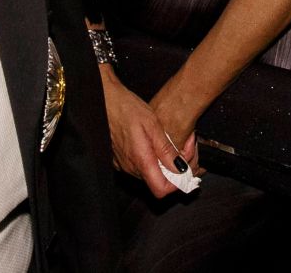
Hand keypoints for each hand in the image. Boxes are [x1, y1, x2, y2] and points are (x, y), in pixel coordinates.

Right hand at [100, 68, 191, 196]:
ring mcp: (123, 165)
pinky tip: (153, 142)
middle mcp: (130, 168)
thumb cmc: (127, 109)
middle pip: (157, 181)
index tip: (185, 167)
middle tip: (182, 147)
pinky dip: (150, 158)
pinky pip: (138, 166)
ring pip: (149, 173)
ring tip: (168, 141)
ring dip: (162, 162)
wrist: (105, 100)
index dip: (176, 183)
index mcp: (141, 160)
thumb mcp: (153, 125)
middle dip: (173, 168)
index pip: (161, 190)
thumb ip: (166, 150)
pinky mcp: (118, 160)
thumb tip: (180, 168)